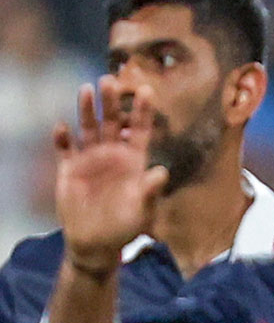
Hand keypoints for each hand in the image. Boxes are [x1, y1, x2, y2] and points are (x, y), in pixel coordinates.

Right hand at [53, 78, 167, 273]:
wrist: (98, 242)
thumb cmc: (126, 226)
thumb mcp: (143, 210)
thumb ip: (150, 191)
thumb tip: (161, 172)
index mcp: (134, 160)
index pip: (139, 130)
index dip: (143, 111)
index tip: (148, 90)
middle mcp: (112, 154)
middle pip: (111, 122)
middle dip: (111, 102)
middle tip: (111, 80)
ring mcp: (90, 159)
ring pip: (88, 128)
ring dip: (87, 110)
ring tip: (87, 90)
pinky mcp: (69, 169)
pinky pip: (65, 149)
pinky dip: (62, 138)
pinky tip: (62, 127)